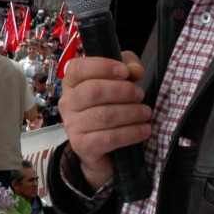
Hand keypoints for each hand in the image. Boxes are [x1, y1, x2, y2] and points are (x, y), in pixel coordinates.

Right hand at [59, 53, 151, 190]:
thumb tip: (134, 71)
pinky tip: (143, 130)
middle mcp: (68, 103)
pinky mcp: (82, 145)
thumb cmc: (108, 107)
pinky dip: (130, 133)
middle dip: (122, 91)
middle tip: (139, 95)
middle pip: (93, 91)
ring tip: (145, 113)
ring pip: (104, 115)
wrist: (100, 147)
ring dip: (131, 113)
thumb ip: (128, 67)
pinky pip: (108, 138)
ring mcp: (72, 125)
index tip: (124, 71)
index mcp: (72, 83)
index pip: (78, 68)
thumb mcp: (119, 80)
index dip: (102, 67)